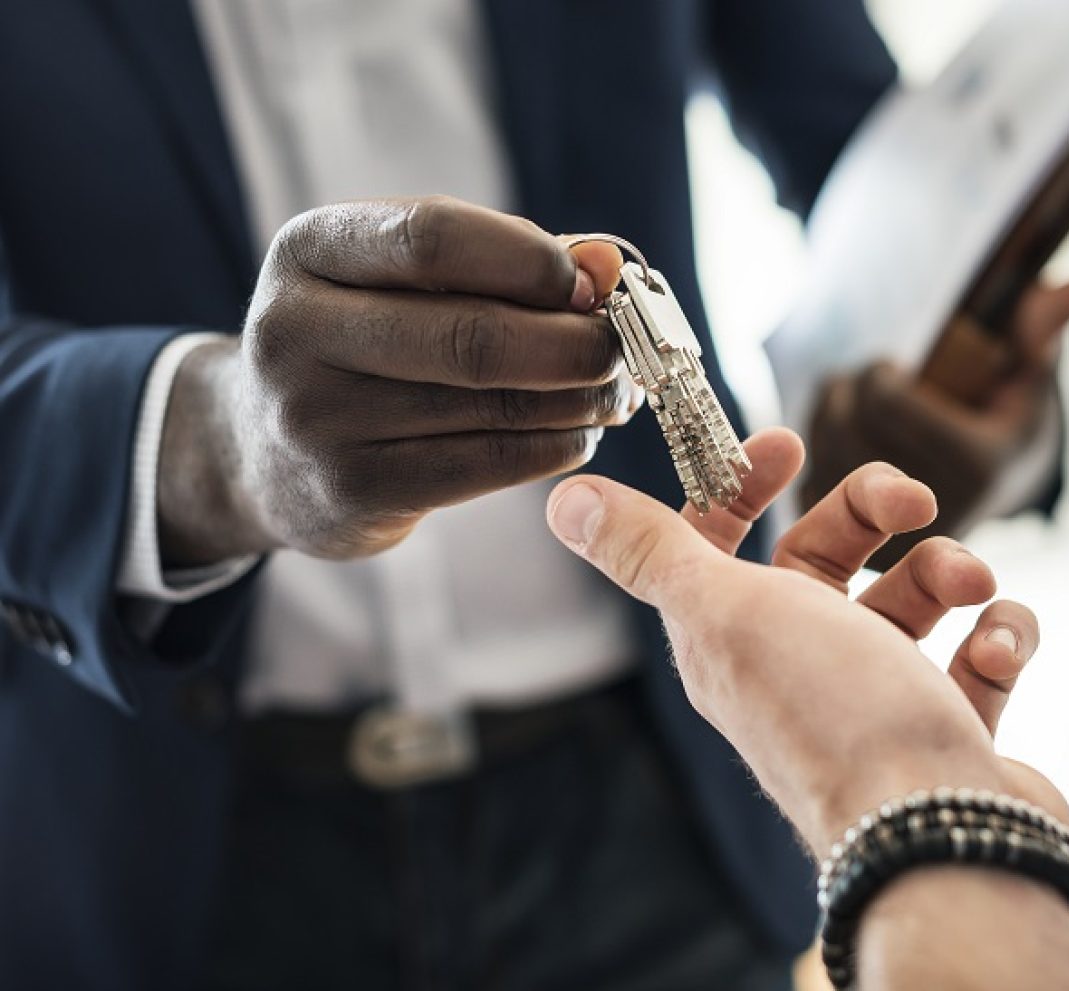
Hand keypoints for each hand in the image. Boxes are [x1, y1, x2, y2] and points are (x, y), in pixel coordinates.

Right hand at [158, 197, 636, 564]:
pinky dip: (553, 447)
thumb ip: (505, 260)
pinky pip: (485, 465)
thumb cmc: (365, 342)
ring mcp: (318, 419)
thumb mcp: (405, 279)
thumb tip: (606, 263)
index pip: (433, 237)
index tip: (592, 283)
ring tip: (614, 392)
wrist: (263, 451)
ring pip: (490, 406)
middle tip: (621, 349)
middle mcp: (295, 331)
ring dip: (577, 399)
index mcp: (308, 249)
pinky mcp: (352, 491)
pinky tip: (577, 433)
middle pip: (472, 335)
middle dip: (573, 343)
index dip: (531, 260)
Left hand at [545, 427, 1068, 854]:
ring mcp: (877, 700)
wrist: (939, 834)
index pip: (720, 544)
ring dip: (948, 570)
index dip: (743, 486)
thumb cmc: (831, 714)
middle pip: (826, 557)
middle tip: (916, 502)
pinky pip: (978, 654)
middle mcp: (799, 668)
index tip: (789, 445)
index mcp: (732, 639)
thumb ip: (650, 551)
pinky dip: (999, 636)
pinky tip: (997, 648)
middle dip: (873, 512)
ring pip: (913, 598)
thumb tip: (564, 499)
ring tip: (972, 587)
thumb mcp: (724, 612)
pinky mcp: (947, 728)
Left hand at [804, 282, 1068, 566]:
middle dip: (852, 388)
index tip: (894, 367)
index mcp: (976, 467)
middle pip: (848, 421)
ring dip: (830, 413)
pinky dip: (817, 452)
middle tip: (872, 382)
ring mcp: (890, 536)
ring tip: (859, 406)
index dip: (879, 373)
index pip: (886, 401)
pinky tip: (843, 439)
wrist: (987, 497)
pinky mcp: (855, 550)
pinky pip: (806, 480)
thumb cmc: (1006, 424)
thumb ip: (1041, 334)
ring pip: (821, 448)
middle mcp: (930, 510)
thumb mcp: (1029, 381)